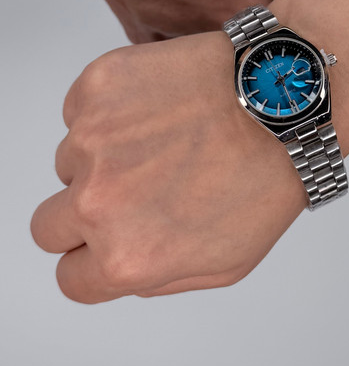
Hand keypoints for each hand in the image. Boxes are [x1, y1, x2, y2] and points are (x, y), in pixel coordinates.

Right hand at [30, 32, 305, 303]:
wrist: (283, 99)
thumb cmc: (266, 179)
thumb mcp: (224, 264)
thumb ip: (156, 278)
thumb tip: (116, 267)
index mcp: (126, 256)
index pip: (71, 278)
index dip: (90, 264)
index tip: (105, 246)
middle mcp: (97, 201)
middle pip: (47, 226)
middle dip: (79, 218)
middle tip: (128, 194)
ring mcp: (91, 139)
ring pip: (69, 162)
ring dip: (103, 158)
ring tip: (165, 141)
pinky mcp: (95, 87)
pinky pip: (81, 112)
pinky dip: (109, 113)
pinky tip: (159, 108)